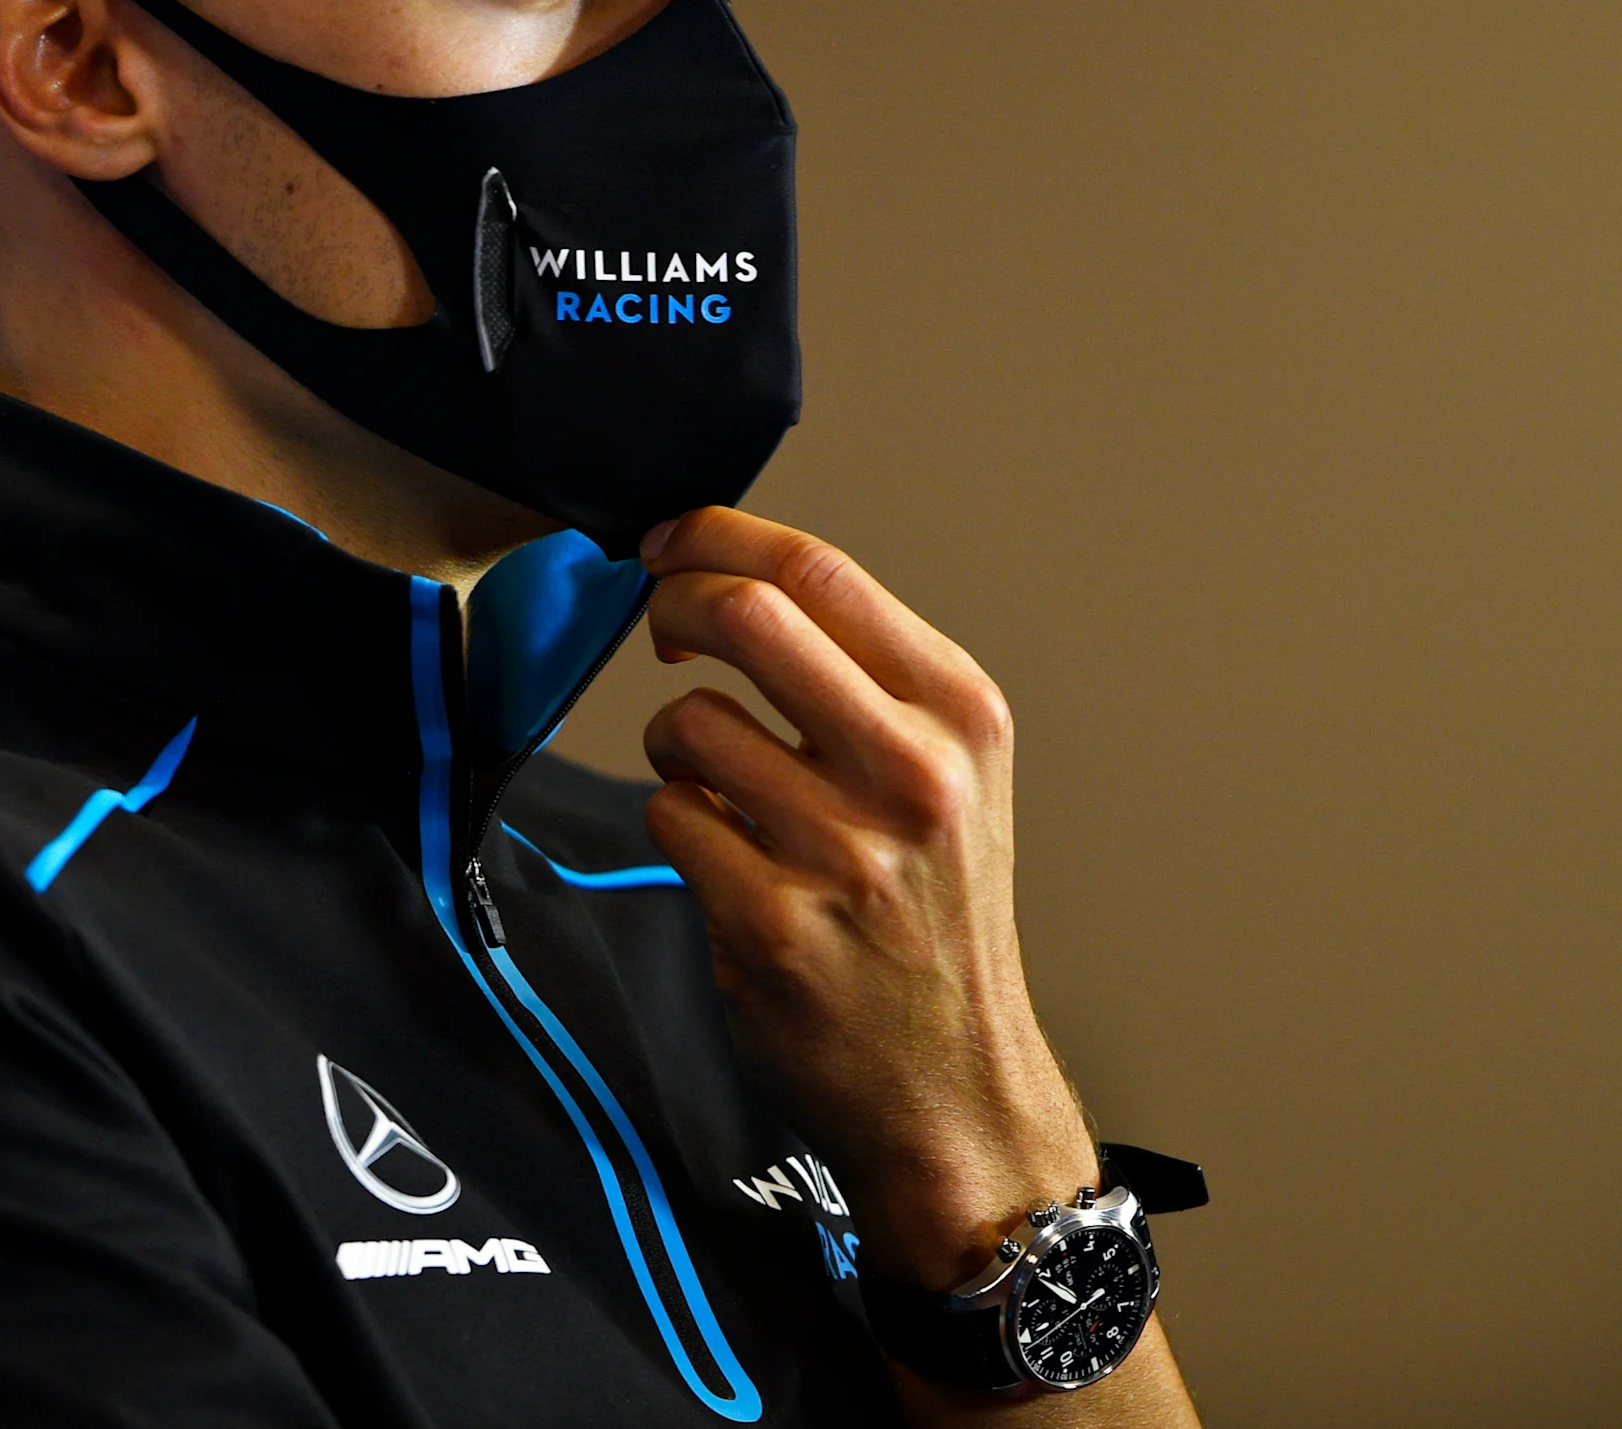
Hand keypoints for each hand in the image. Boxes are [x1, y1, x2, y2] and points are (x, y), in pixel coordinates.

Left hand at [633, 507, 1091, 1289]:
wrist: (958, 1085)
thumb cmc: (937, 918)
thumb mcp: (950, 775)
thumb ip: (862, 676)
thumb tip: (731, 574)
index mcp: (961, 715)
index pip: (818, 570)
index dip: (718, 536)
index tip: (671, 544)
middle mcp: (914, 773)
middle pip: (743, 614)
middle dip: (672, 603)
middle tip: (661, 629)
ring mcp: (844, 851)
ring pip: (687, 724)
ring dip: (676, 747)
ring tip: (719, 790)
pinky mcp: (773, 921)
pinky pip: (669, 818)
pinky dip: (679, 828)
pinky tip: (727, 864)